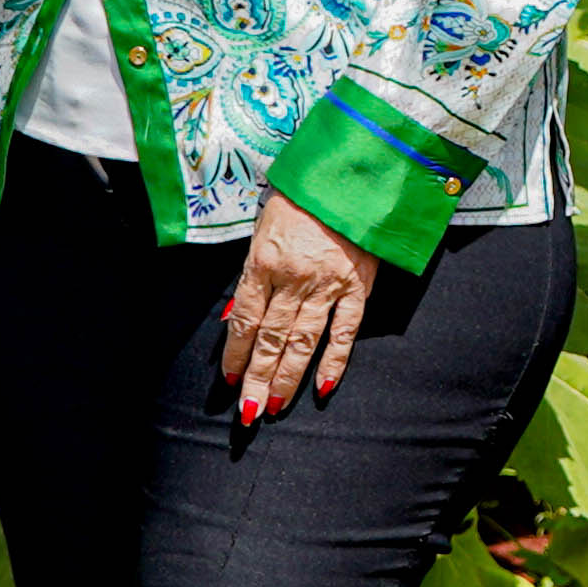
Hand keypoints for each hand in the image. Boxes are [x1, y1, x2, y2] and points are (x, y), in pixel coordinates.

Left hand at [222, 195, 381, 421]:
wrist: (349, 175)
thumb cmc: (300, 201)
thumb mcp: (263, 231)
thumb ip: (251, 277)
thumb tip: (234, 318)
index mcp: (263, 262)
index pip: (244, 320)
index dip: (235, 353)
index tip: (230, 379)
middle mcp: (293, 278)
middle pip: (270, 338)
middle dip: (256, 378)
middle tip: (249, 411)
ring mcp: (327, 284)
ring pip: (302, 341)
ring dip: (287, 377)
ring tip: (275, 405)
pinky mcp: (357, 286)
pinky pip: (344, 331)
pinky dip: (334, 361)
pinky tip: (322, 386)